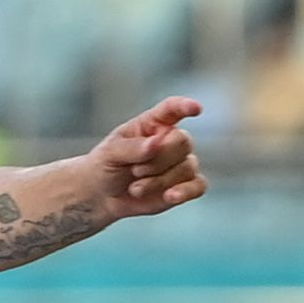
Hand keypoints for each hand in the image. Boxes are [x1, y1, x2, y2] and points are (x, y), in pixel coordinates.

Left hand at [91, 96, 207, 219]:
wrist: (104, 195)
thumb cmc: (106, 165)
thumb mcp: (110, 153)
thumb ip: (132, 148)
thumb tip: (156, 143)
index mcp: (153, 123)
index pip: (172, 109)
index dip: (184, 106)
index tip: (195, 108)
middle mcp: (171, 139)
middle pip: (183, 141)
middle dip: (158, 160)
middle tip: (134, 170)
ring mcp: (181, 162)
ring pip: (186, 168)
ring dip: (160, 181)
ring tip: (135, 189)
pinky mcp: (185, 185)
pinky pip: (198, 186)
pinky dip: (185, 192)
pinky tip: (169, 196)